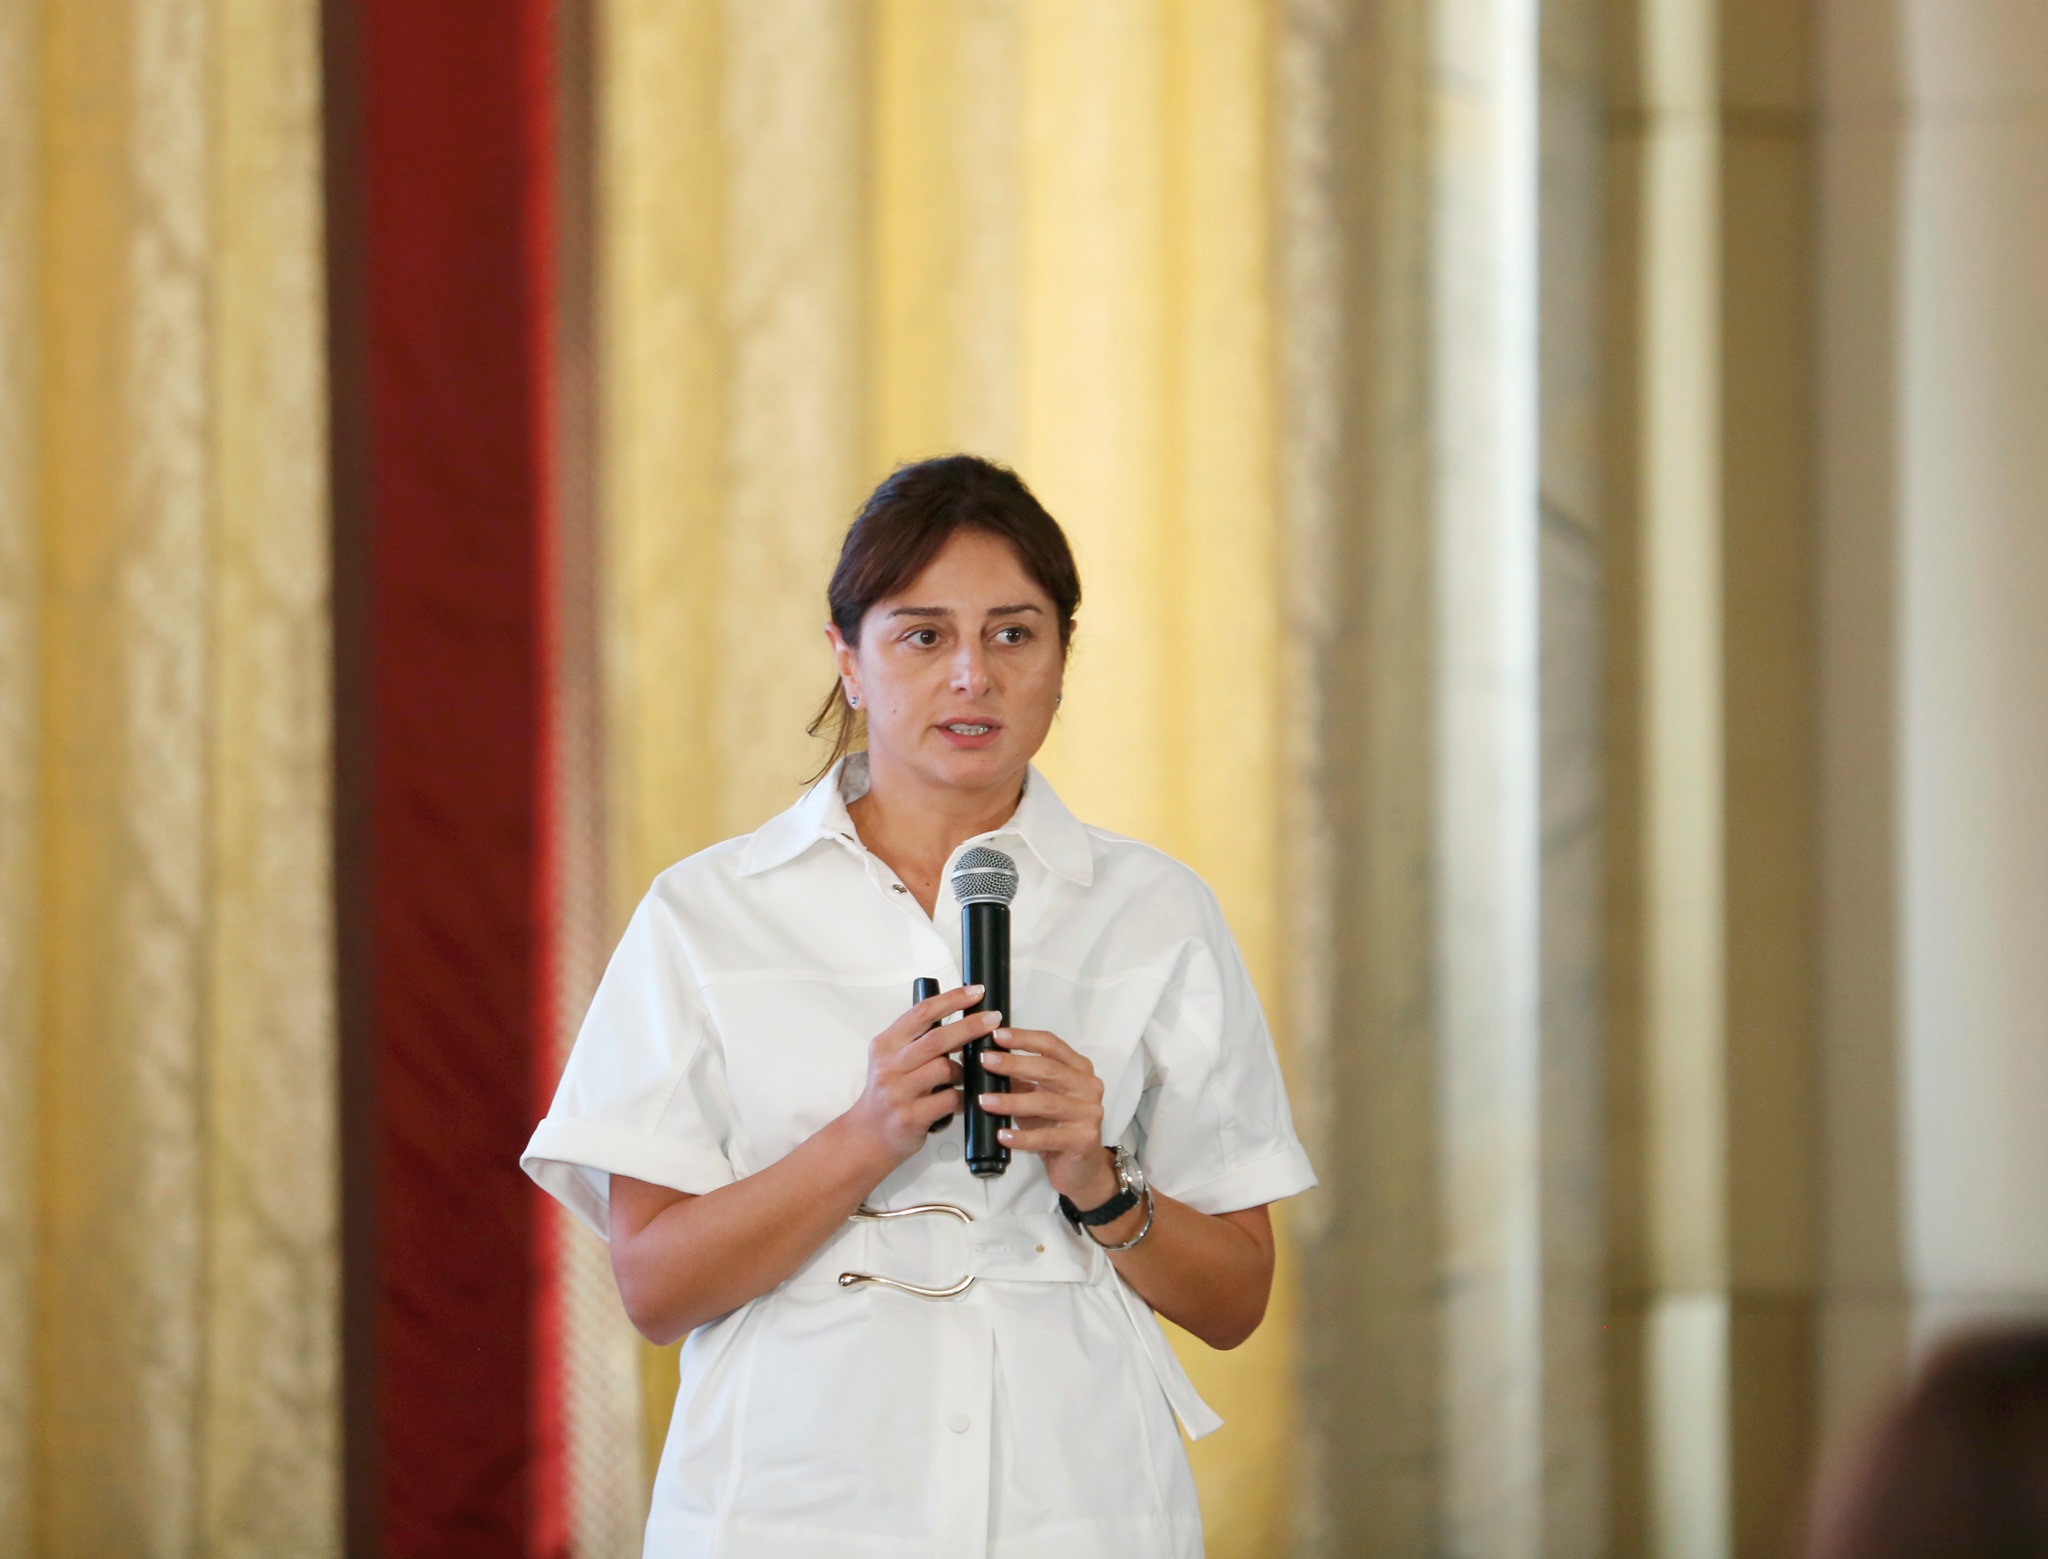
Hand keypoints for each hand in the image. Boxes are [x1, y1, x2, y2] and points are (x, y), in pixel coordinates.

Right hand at [844, 985, 994, 1164]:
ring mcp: (899, 1092)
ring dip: (963, 1070)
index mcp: (886, 1044)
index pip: (922, 1013)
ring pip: (944, 1069)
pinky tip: (962, 1100)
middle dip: (970, 1026)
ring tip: (965, 1076)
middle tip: (993, 1019)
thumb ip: (916, 1040)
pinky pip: (949, 1099)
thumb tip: (960, 1017)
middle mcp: (889, 1066)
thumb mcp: (891, 1060)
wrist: (867, 1136)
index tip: (975, 992)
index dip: (952, 1000)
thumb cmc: (887, 1094)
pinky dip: (962, 1097)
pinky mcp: (911, 1117)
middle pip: (937, 1039)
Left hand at [976, 1029, 1116, 1206]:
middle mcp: (1089, 1087)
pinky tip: (1002, 1135)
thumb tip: (987, 1062)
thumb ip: (1020, 1080)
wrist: (1082, 1168)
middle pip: (1048, 1070)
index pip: (1052, 1046)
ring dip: (1012, 1101)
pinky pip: (1047, 1137)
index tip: (997, 1035)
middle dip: (1014, 1064)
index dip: (1024, 1038)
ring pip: (1045, 1102)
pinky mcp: (1082, 1140)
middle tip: (985, 1061)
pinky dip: (1022, 1137)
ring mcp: (1088, 1114)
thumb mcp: (1037, 1098)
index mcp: (1079, 1069)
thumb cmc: (1057, 1127)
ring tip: (985, 1101)